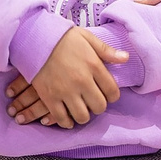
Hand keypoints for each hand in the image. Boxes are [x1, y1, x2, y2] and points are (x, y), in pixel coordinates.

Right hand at [11, 27, 126, 127]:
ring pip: (82, 116)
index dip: (113, 96)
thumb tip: (126, 58)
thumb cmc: (62, 37)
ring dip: (83, 116)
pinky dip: (66, 122)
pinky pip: (61, 118)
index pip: (113, 91)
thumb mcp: (87, 38)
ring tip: (80, 110)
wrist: (34, 38)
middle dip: (98, 107)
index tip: (107, 94)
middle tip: (92, 102)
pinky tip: (68, 119)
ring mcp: (65, 91)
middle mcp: (82, 81)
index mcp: (94, 66)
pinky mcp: (49, 97)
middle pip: (99, 107)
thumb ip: (107, 50)